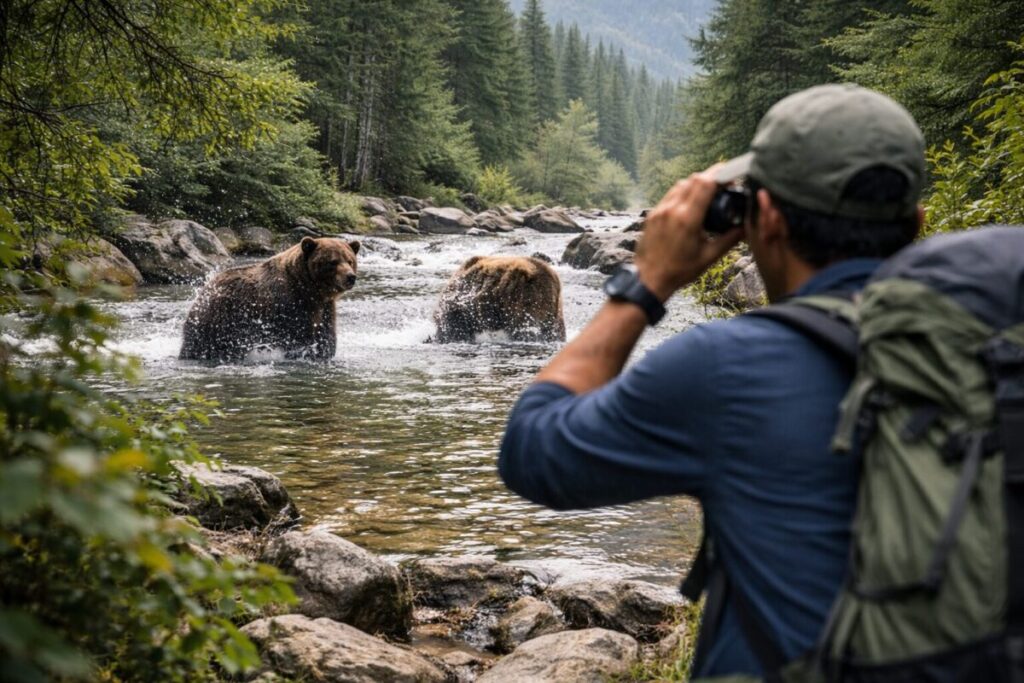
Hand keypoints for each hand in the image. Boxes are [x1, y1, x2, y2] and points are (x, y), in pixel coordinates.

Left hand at [635, 168, 743, 300]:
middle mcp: (672, 210)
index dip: (720, 175)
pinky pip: (670, 195)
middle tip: (722, 185)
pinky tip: (690, 204)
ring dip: (696, 184)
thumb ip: (729, 239)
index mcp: (687, 219)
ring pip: (680, 184)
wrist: (649, 279)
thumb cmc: (679, 271)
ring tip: (707, 194)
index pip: (705, 184)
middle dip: (710, 177)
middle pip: (694, 179)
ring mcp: (660, 210)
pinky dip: (683, 193)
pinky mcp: (652, 214)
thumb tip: (746, 227)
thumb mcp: (708, 257)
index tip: (730, 176)